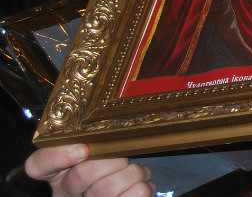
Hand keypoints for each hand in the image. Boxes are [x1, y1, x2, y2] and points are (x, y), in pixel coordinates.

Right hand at [24, 145, 153, 196]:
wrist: (121, 193)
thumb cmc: (110, 171)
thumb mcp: (96, 155)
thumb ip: (93, 141)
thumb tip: (102, 129)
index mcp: (58, 175)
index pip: (38, 165)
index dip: (56, 157)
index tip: (82, 149)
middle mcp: (66, 193)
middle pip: (83, 174)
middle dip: (113, 161)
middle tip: (124, 158)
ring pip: (108, 188)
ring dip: (133, 173)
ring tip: (137, 172)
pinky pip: (134, 196)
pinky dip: (144, 186)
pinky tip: (141, 184)